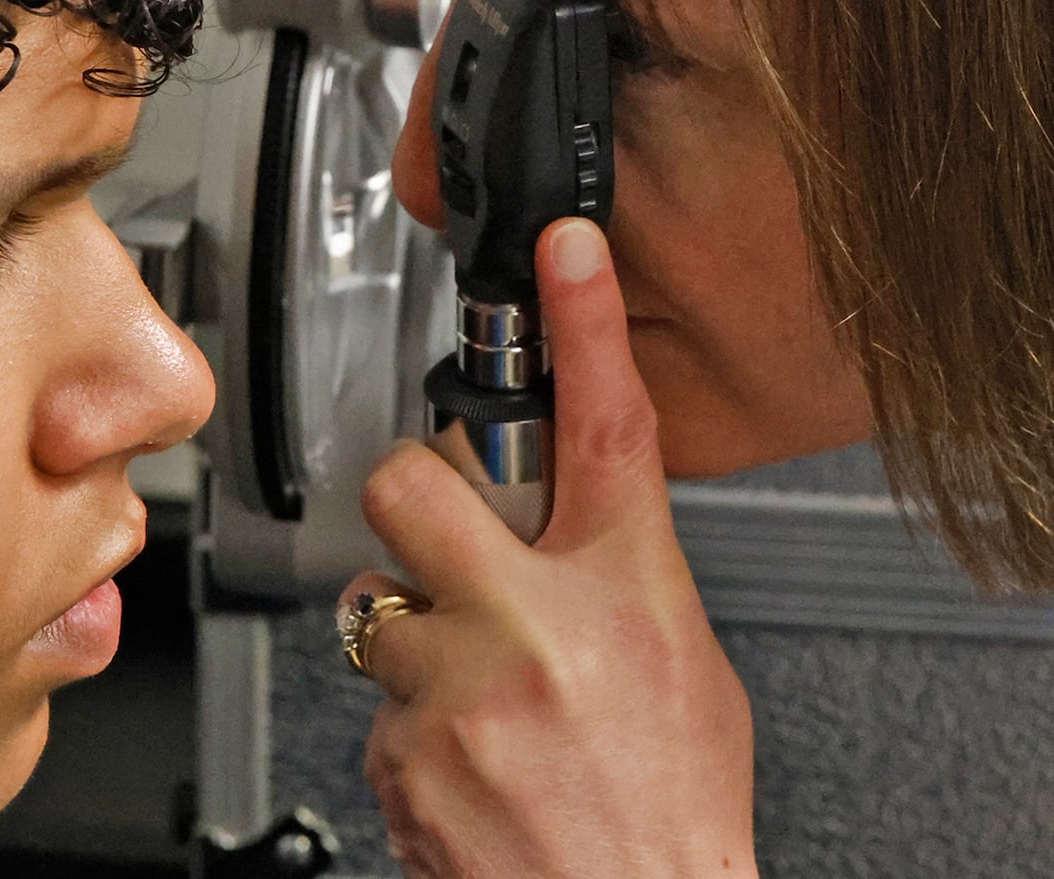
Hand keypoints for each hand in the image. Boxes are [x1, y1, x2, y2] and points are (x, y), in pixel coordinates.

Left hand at [342, 218, 756, 878]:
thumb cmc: (672, 806)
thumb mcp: (682, 663)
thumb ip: (618, 575)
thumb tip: (563, 524)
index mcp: (625, 591)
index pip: (609, 425)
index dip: (583, 325)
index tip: (563, 254)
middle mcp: (535, 628)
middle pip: (411, 485)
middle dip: (415, 498)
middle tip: (445, 535)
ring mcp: (458, 692)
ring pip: (382, 606)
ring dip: (421, 640)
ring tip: (482, 698)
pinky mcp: (399, 754)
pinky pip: (378, 702)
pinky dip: (414, 723)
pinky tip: (471, 758)